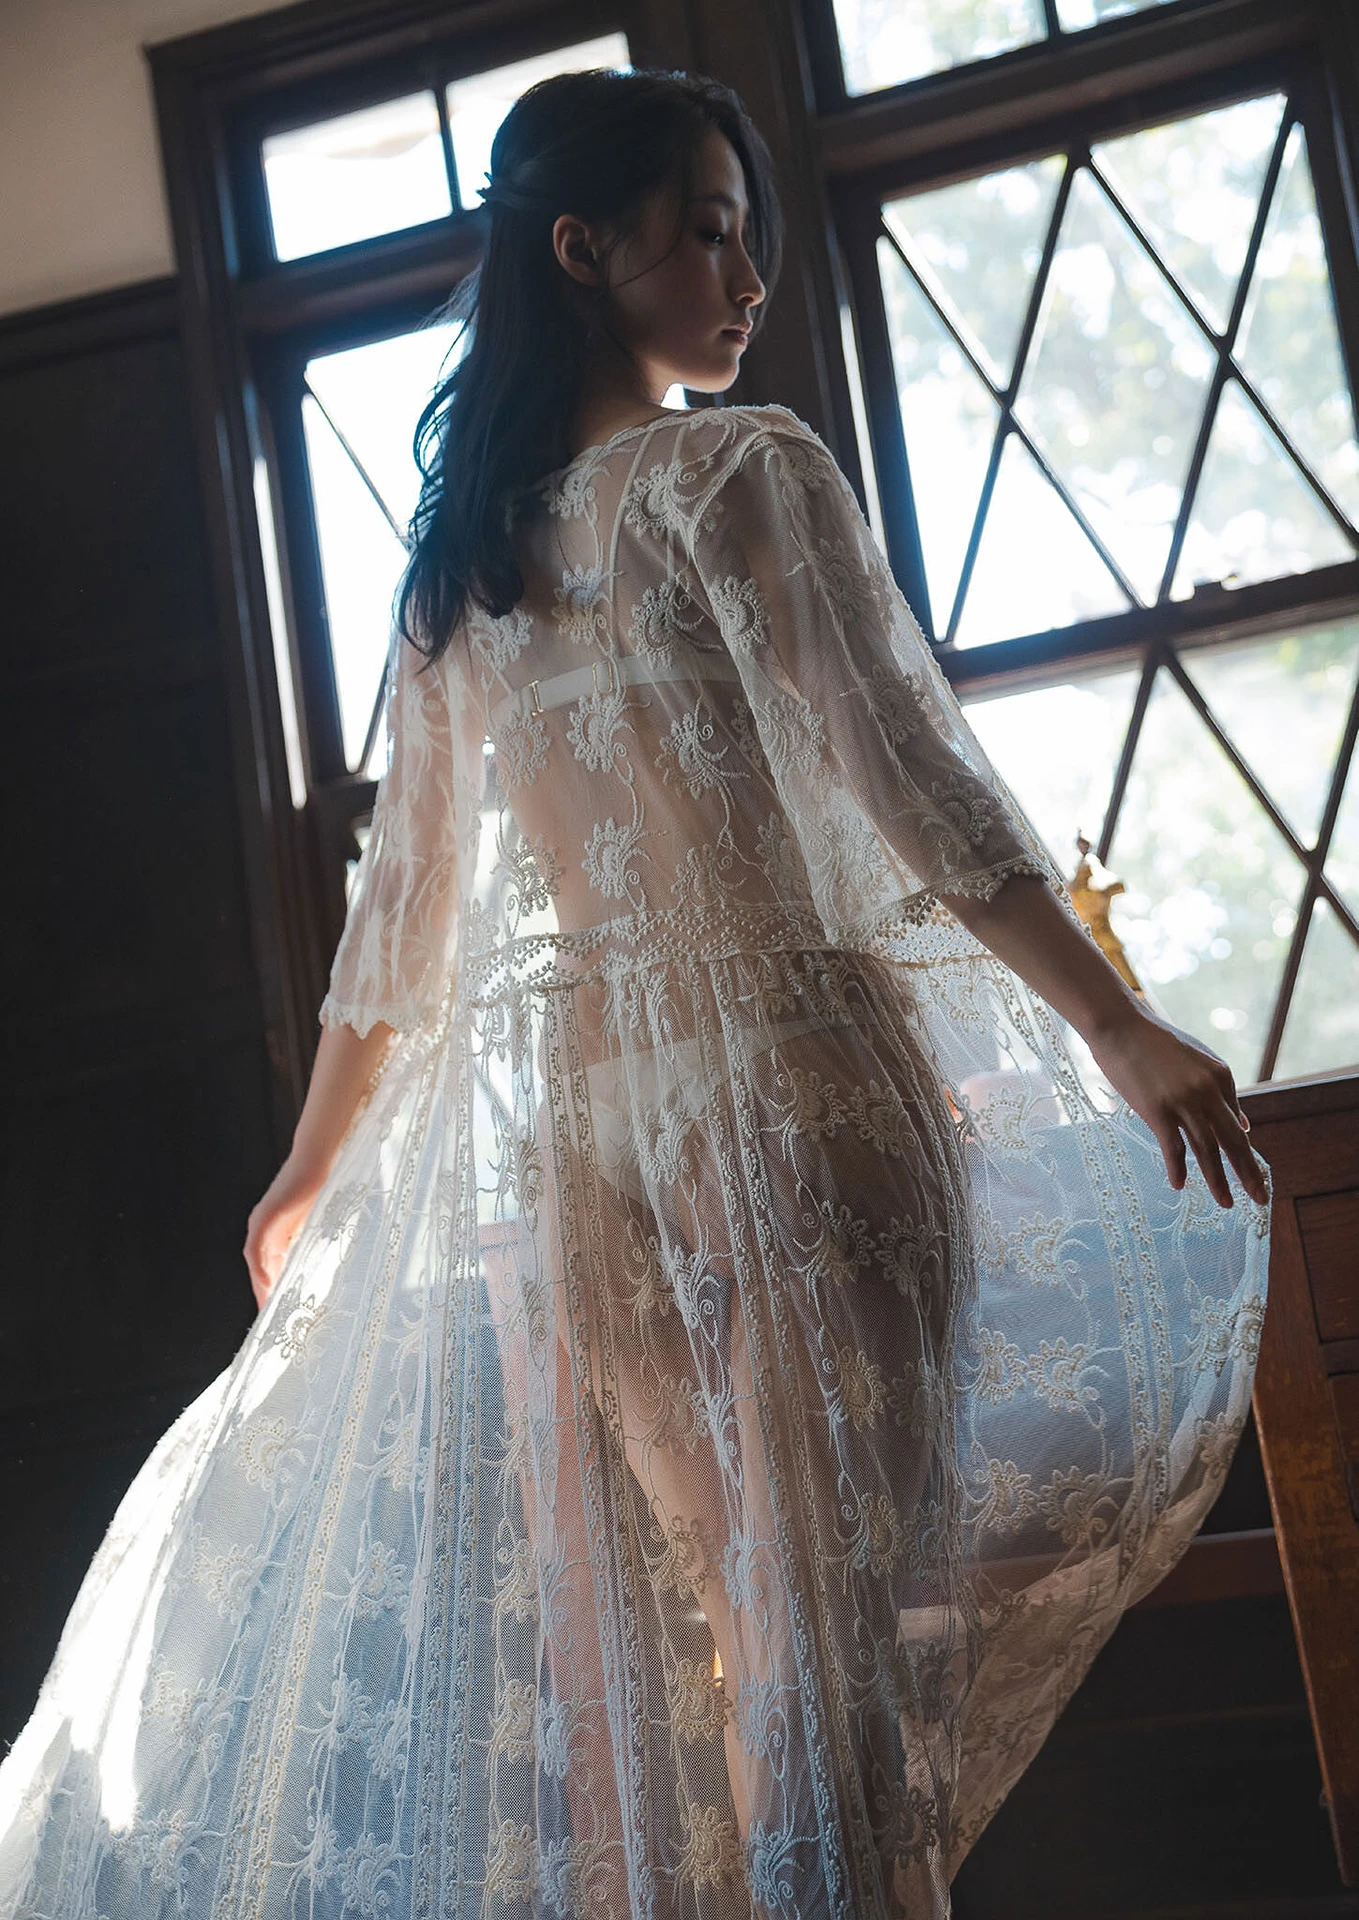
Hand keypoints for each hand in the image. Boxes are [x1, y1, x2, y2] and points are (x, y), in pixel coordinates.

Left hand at [243, 1155, 325, 1311]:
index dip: (271, 1287)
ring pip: (255, 1261)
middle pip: (258, 1267)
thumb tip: (317, 1262)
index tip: (277, 1309)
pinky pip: (257, 1248)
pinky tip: (267, 1282)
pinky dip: (260, 1267)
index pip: (268, 1265)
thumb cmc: (319, 1185)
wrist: (317, 1159)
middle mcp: (261, 1227)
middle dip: (263, 1292)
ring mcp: (260, 1221)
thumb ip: (309, 1239)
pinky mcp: (264, 1215)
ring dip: (259, 1284)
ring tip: (266, 1306)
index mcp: (274, 1229)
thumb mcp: (314, 1220)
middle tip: (270, 1317)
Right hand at [1085, 1003, 1267, 1208]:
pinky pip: (1173, 1148)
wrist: (1120, 1026)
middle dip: (1249, 1173)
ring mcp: (1184, 1102)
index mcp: (1222, 1077)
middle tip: (1261, 1198)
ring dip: (1218, 1180)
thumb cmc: (1155, 1043)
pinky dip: (1177, 1169)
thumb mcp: (1198, 1061)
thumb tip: (1245, 1126)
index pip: (1237, 1123)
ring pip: (1207, 1150)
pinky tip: (1179, 1185)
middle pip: (1234, 1141)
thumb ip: (1222, 1092)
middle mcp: (1208, 1091)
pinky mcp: (1158, 1111)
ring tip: (1226, 1203)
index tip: (1249, 1175)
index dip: (1243, 1152)